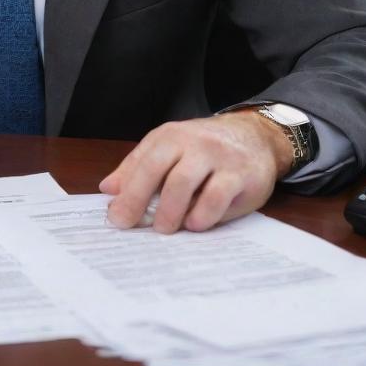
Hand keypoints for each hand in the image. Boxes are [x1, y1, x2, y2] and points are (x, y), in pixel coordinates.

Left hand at [98, 110, 291, 232]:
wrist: (256, 137)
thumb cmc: (206, 149)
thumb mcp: (170, 150)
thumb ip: (139, 167)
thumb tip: (108, 189)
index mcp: (170, 137)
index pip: (142, 162)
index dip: (126, 191)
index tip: (115, 217)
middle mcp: (191, 142)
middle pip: (157, 169)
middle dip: (138, 199)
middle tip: (130, 225)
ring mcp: (217, 156)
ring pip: (183, 181)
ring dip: (169, 210)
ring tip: (164, 229)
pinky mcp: (241, 174)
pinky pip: (217, 196)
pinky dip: (202, 214)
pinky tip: (194, 224)